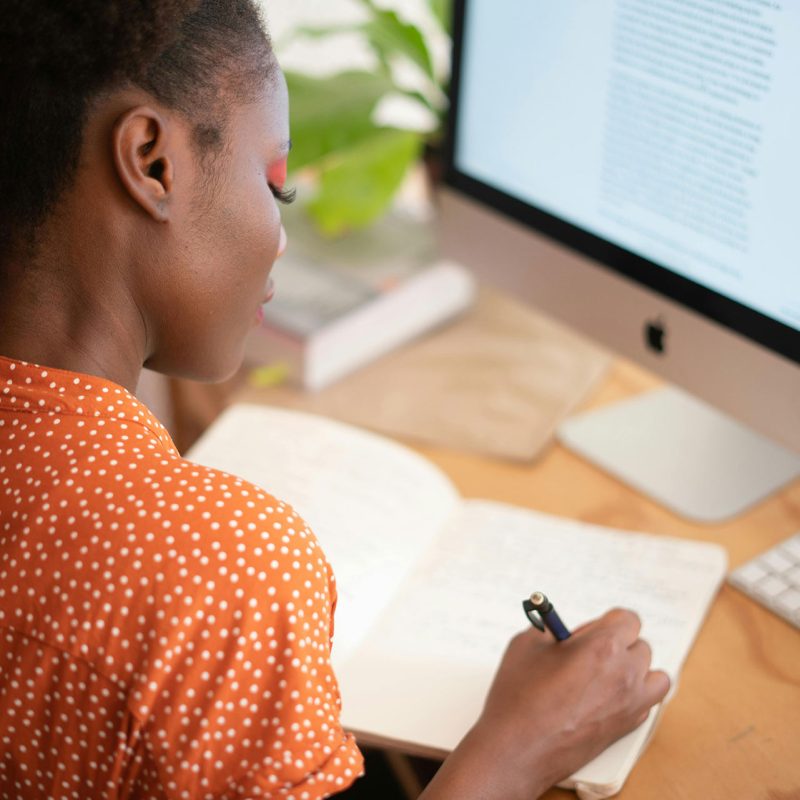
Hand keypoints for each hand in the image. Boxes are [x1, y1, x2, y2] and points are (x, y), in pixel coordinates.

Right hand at [421, 608, 669, 799]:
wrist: (518, 749)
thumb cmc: (519, 697)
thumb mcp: (527, 644)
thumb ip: (551, 630)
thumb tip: (561, 630)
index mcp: (603, 646)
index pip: (629, 619)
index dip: (608, 621)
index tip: (591, 629)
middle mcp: (624, 674)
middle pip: (641, 646)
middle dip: (617, 644)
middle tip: (588, 652)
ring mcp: (630, 704)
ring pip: (655, 676)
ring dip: (636, 670)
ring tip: (607, 673)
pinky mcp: (627, 728)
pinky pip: (647, 702)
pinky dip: (634, 695)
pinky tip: (607, 696)